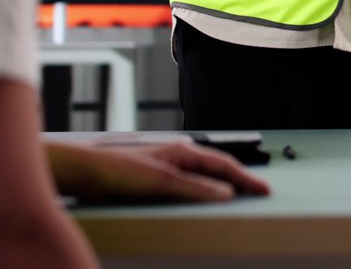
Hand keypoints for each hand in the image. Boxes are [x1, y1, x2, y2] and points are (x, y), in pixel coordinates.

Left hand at [47, 140, 270, 203]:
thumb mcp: (161, 181)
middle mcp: (179, 156)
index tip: (263, 190)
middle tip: (258, 192)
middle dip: (240, 178)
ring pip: (205, 176)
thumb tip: (225, 193)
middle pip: (218, 168)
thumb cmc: (118, 170)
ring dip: (223, 185)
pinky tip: (204, 199)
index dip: (246, 178)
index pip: (224, 165)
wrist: (87, 173)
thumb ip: (194, 187)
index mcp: (184, 151)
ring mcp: (169, 167)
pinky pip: (191, 185)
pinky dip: (205, 192)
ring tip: (238, 195)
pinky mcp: (157, 179)